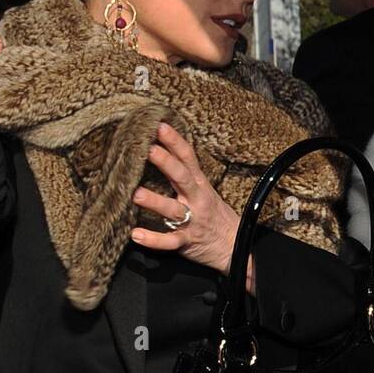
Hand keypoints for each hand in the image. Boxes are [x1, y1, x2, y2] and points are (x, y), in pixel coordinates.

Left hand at [130, 122, 254, 290]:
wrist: (237, 247)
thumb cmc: (215, 216)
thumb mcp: (205, 192)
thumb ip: (186, 177)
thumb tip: (161, 155)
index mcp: (200, 185)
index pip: (188, 158)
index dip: (175, 141)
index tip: (159, 125)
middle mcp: (197, 200)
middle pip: (182, 177)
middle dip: (166, 162)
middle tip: (148, 149)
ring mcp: (193, 221)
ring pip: (174, 210)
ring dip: (155, 201)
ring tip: (136, 194)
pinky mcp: (188, 241)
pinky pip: (170, 241)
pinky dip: (153, 239)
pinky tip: (136, 234)